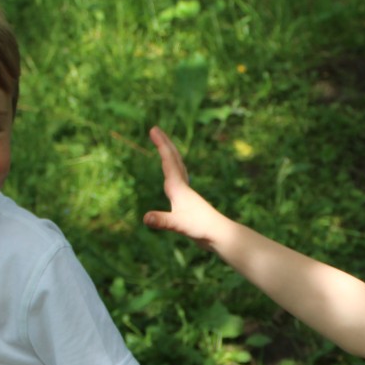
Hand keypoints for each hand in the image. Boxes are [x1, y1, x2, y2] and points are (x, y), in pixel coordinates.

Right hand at [141, 126, 233, 249]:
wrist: (218, 235)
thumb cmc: (200, 229)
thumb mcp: (178, 224)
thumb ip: (162, 221)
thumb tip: (146, 218)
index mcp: (178, 187)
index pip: (168, 160)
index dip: (160, 144)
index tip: (153, 129)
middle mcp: (182, 186)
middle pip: (174, 159)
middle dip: (164, 143)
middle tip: (155, 129)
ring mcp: (186, 193)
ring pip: (178, 167)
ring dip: (170, 155)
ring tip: (164, 147)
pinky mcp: (188, 201)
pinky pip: (178, 179)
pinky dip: (173, 170)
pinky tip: (172, 176)